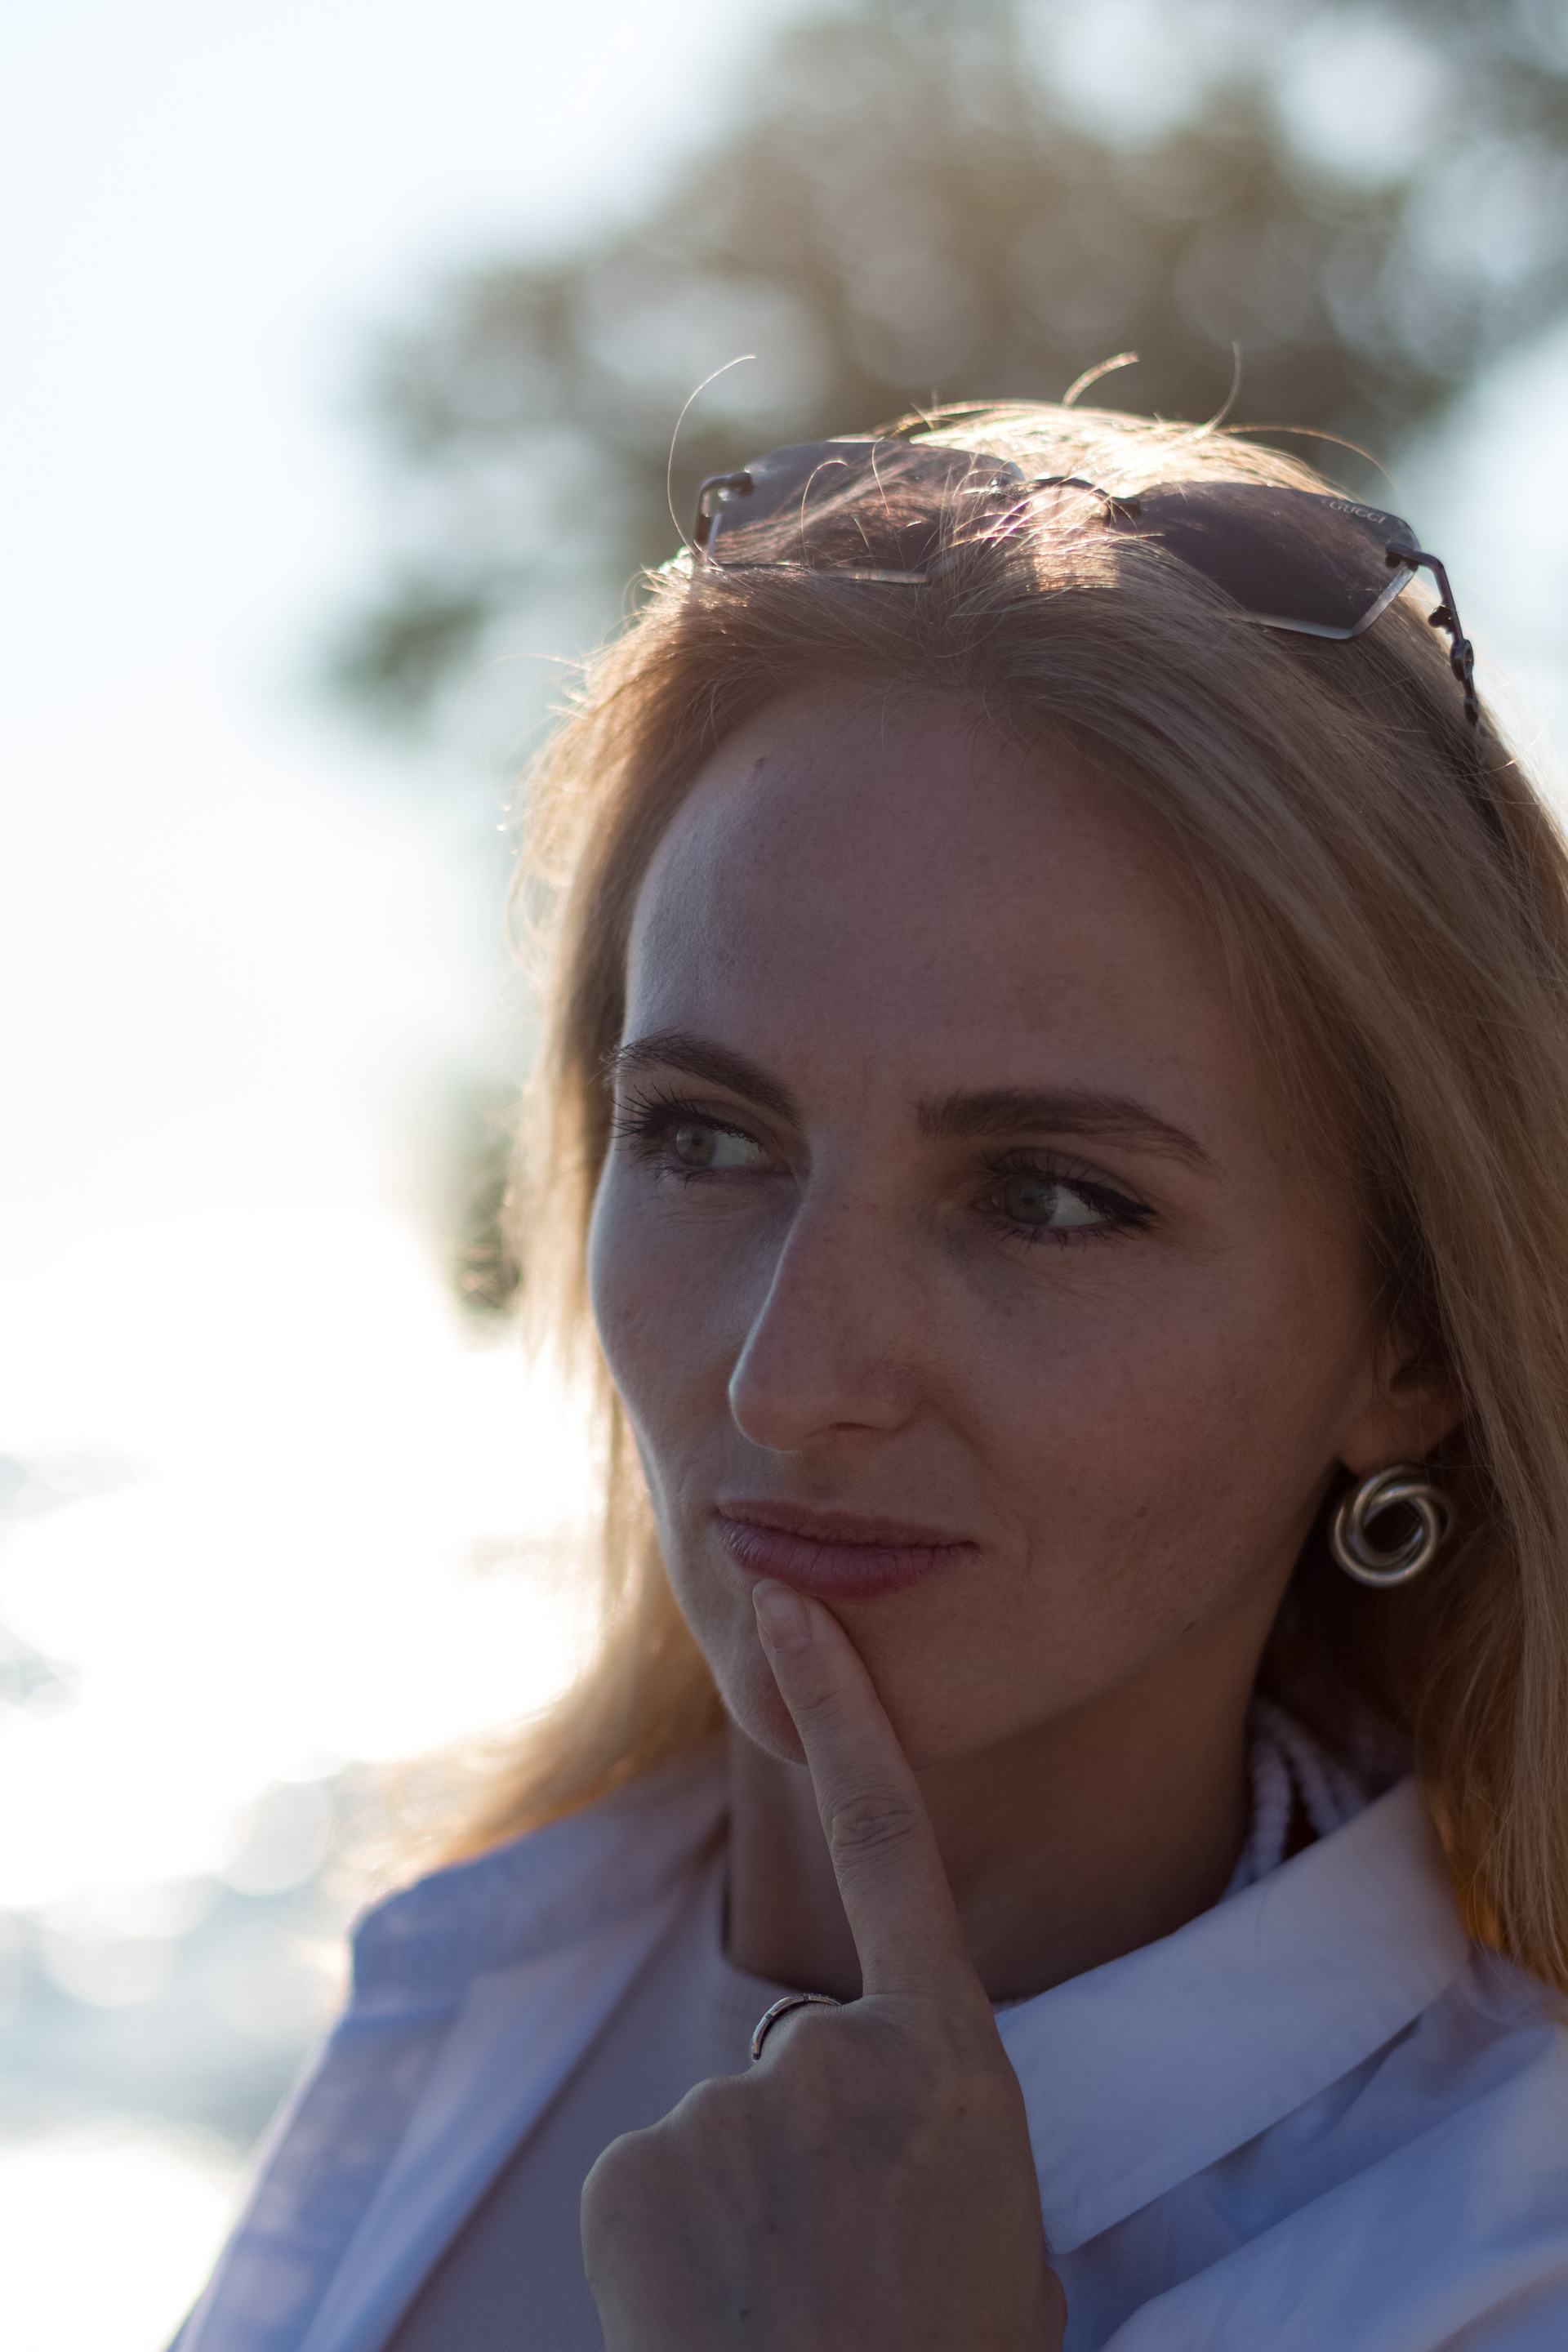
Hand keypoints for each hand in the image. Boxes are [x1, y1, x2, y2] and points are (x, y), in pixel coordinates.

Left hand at [580, 1579, 1065, 2350]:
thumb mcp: (995, 2220)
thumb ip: (930, 2113)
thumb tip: (873, 2099)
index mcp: (950, 2057)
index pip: (885, 1839)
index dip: (843, 1713)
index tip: (791, 1611)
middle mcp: (839, 2052)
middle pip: (799, 2047)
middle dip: (809, 2137)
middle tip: (842, 2260)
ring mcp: (731, 2102)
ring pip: (726, 2127)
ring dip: (747, 2203)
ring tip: (789, 2301)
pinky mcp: (638, 2166)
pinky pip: (656, 2179)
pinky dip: (675, 2243)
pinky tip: (720, 2311)